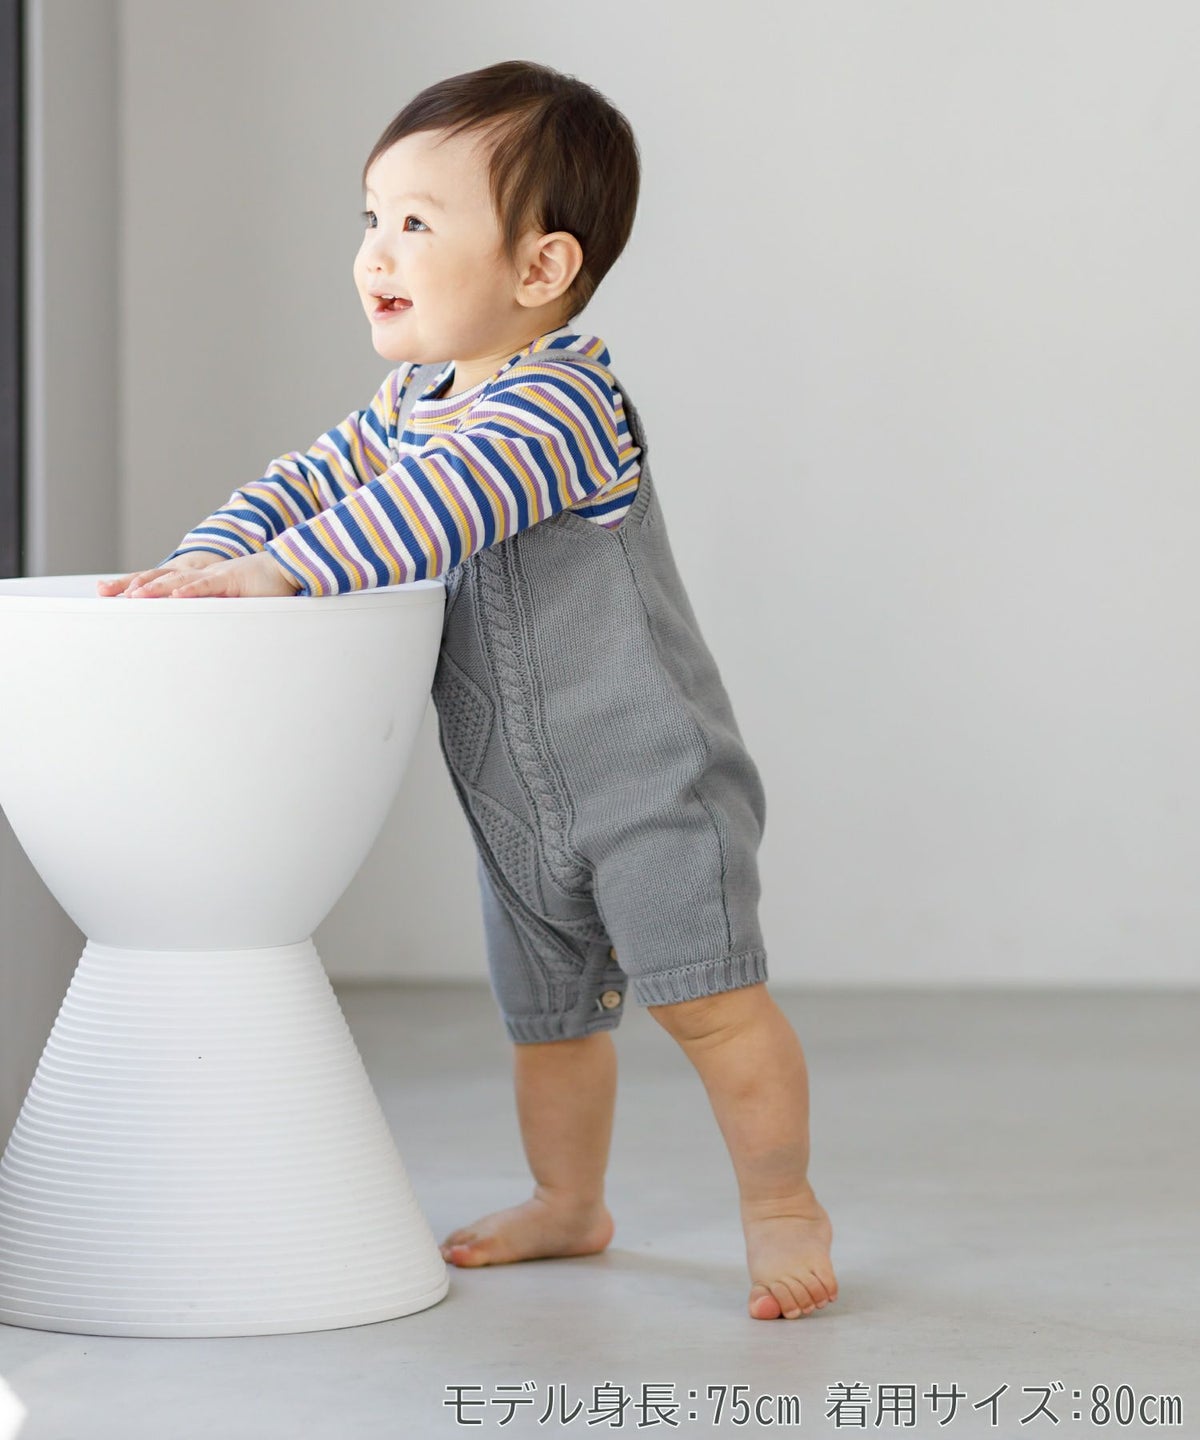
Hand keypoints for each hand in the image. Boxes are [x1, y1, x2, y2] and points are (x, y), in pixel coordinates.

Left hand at [119, 551, 301, 598]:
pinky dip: (192, 589)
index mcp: (197, 580)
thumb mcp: (227, 604)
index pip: (159, 582)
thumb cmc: (260, 588)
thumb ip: (208, 612)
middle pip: (160, 577)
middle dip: (132, 585)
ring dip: (156, 588)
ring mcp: (215, 575)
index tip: (108, 595)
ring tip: (133, 595)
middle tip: (105, 593)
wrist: (287, 569)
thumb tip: (189, 633)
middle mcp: (201, 575)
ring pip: (180, 580)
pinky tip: (176, 595)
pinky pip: (209, 584)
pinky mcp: (233, 579)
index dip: (134, 586)